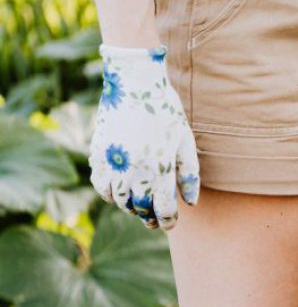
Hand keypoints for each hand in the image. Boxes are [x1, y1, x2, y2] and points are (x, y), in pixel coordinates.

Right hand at [89, 44, 200, 229]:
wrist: (134, 83)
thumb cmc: (166, 111)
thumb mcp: (185, 140)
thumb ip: (189, 174)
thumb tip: (191, 203)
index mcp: (159, 168)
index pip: (163, 208)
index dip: (168, 220)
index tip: (170, 223)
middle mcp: (134, 169)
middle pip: (140, 208)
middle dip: (149, 217)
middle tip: (154, 220)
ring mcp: (113, 162)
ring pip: (119, 200)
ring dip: (129, 207)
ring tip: (139, 207)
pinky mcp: (97, 154)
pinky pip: (100, 185)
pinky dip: (109, 194)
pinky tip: (119, 192)